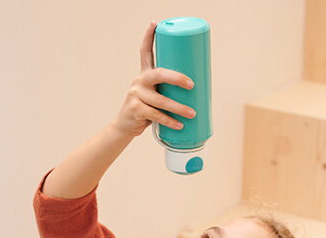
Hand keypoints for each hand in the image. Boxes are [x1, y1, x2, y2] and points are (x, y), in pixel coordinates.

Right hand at [112, 21, 196, 137]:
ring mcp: (136, 95)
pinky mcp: (135, 109)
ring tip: (192, 113)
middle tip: (192, 84)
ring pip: (160, 99)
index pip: (145, 51)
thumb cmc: (146, 108)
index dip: (149, 36)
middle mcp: (139, 81)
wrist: (125, 125)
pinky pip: (155, 115)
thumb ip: (170, 90)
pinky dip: (169, 121)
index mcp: (145, 74)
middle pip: (158, 73)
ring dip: (178, 107)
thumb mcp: (155, 94)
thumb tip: (199, 91)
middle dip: (176, 77)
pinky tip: (179, 125)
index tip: (155, 23)